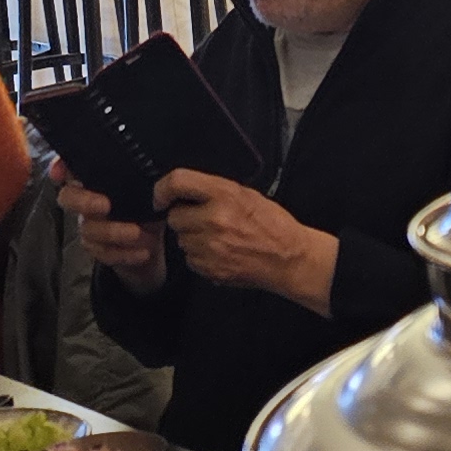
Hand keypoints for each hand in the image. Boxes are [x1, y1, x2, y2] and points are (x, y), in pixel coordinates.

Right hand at [54, 166, 165, 293]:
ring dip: (114, 232)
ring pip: (88, 228)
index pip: (70, 166)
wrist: (155, 242)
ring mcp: (89, 225)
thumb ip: (144, 174)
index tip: (59, 173)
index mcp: (97, 178)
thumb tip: (150, 163)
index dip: (60, 166)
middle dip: (83, 201)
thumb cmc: (150, 206)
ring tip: (138, 233)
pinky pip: (103, 252)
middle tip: (106, 206)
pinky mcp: (97, 249)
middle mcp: (86, 199)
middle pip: (67, 197)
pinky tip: (144, 252)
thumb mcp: (150, 187)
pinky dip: (124, 253)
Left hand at [154, 170, 335, 312]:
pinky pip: (191, 260)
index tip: (161, 197)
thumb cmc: (272, 223)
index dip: (162, 189)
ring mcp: (211, 247)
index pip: (178, 181)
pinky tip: (220, 253)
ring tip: (217, 237)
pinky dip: (200, 257)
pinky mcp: (210, 269)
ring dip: (192, 238)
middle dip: (184, 218)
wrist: (289, 259)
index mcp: (224, 194)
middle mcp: (214, 219)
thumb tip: (185, 191)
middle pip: (174, 217)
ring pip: (181, 241)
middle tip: (202, 219)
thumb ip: (215, 191)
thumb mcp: (246, 194)